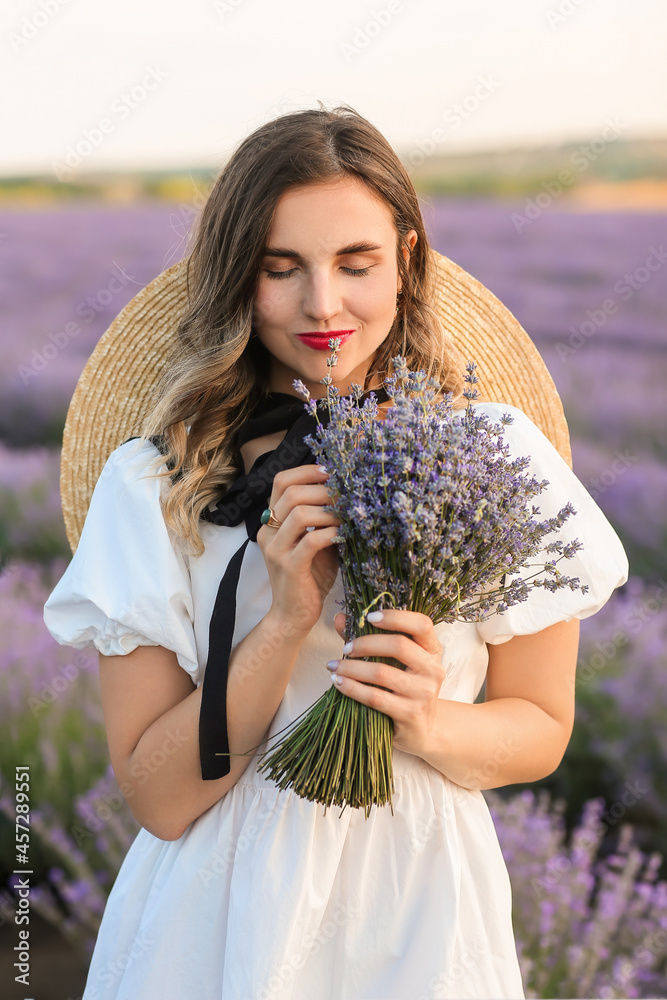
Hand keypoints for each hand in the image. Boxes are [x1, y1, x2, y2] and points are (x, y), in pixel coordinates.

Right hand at [257, 465, 340, 634]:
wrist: (293, 616)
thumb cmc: (309, 577)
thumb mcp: (316, 542)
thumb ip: (323, 519)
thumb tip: (349, 493)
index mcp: (271, 522)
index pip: (281, 482)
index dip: (307, 471)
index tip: (332, 472)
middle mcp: (268, 532)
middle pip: (291, 493)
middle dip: (323, 489)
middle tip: (346, 494)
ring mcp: (276, 549)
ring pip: (300, 513)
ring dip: (329, 510)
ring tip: (348, 514)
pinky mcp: (290, 567)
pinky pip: (312, 540)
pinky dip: (332, 532)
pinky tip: (346, 534)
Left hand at [330, 609, 444, 757]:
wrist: (422, 731)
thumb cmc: (404, 689)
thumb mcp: (396, 662)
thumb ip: (368, 638)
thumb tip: (339, 618)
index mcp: (432, 650)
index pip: (421, 624)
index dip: (395, 617)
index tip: (369, 617)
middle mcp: (433, 669)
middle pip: (399, 645)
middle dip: (365, 643)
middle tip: (345, 648)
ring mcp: (424, 693)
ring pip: (382, 673)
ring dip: (352, 667)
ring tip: (334, 666)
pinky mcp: (411, 714)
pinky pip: (375, 697)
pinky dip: (352, 688)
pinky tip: (338, 682)